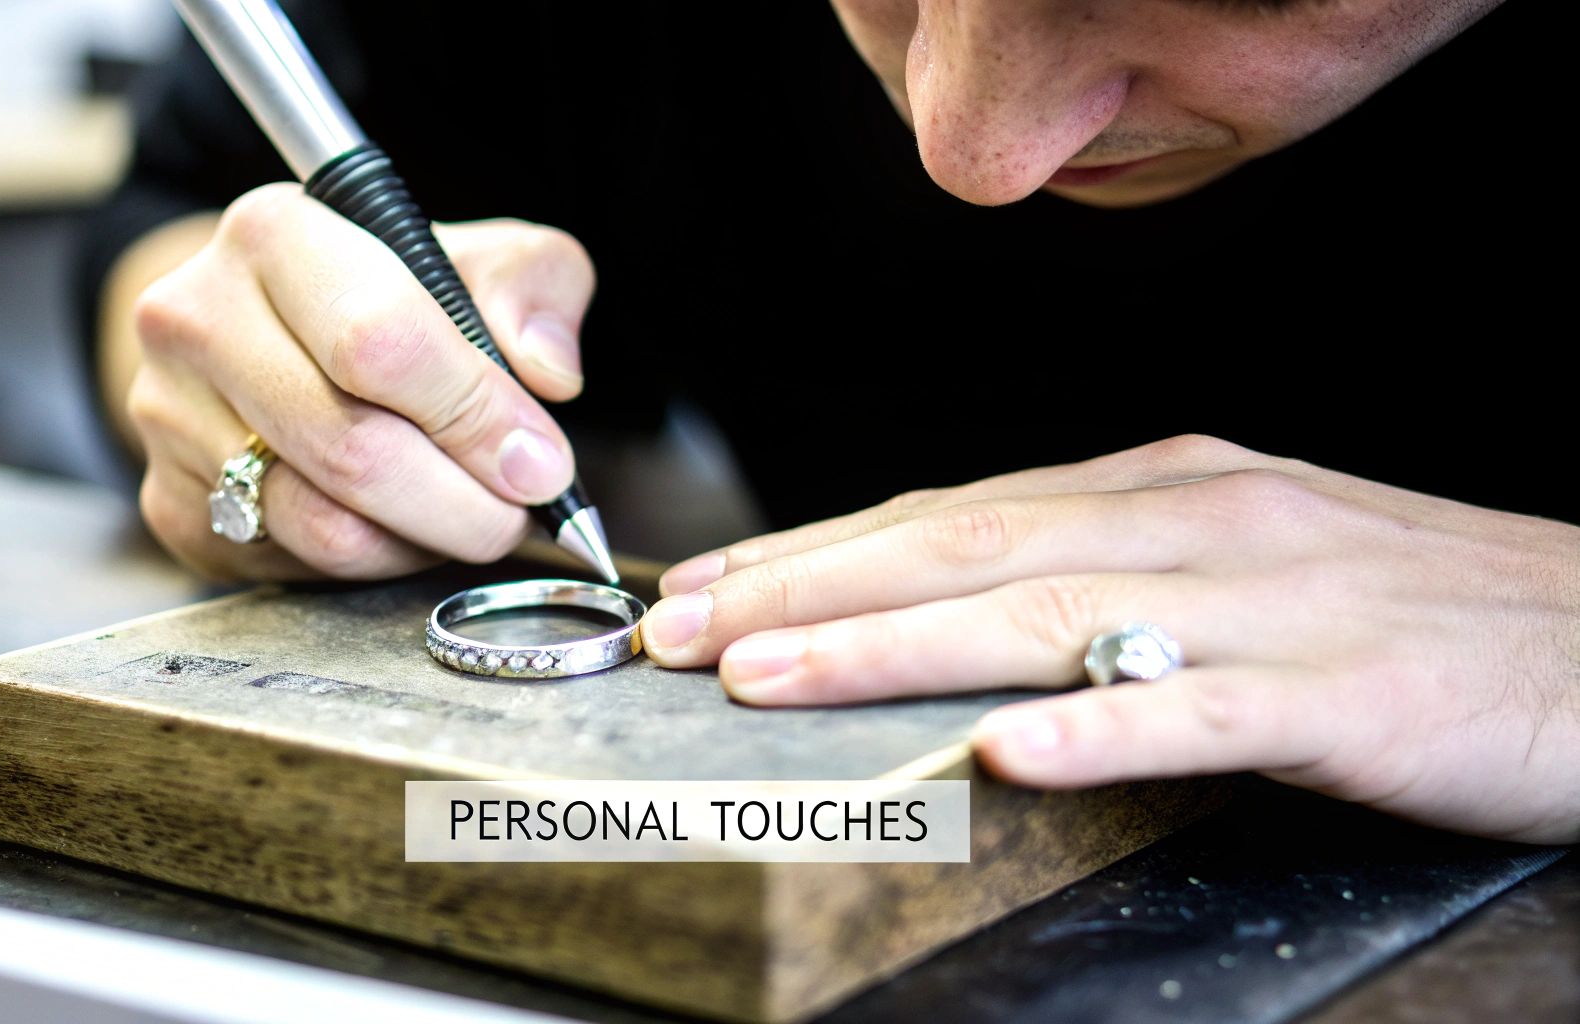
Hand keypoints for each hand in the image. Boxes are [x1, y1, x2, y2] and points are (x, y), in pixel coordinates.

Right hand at [126, 184, 592, 579]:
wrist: (279, 328)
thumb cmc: (393, 292)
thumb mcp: (484, 259)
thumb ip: (533, 289)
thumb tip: (546, 373)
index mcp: (273, 233)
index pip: (379, 342)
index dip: (474, 415)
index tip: (540, 461)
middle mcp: (197, 320)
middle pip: (352, 447)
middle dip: (465, 500)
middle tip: (518, 509)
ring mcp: (170, 416)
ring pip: (323, 523)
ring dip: (424, 537)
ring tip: (469, 514)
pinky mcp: (175, 502)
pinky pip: (295, 563)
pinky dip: (375, 561)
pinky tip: (405, 526)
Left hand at [641, 435, 1579, 843]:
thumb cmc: (1406, 605)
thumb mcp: (1233, 559)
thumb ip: (1102, 573)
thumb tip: (956, 606)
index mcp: (1160, 490)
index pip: (950, 509)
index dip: (818, 551)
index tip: (707, 590)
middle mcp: (1195, 521)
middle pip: (965, 545)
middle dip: (809, 589)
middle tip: (683, 632)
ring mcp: (1266, 601)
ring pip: (1047, 610)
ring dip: (895, 645)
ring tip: (774, 676)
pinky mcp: (1342, 691)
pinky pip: (1200, 709)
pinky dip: (1098, 725)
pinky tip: (1007, 750)